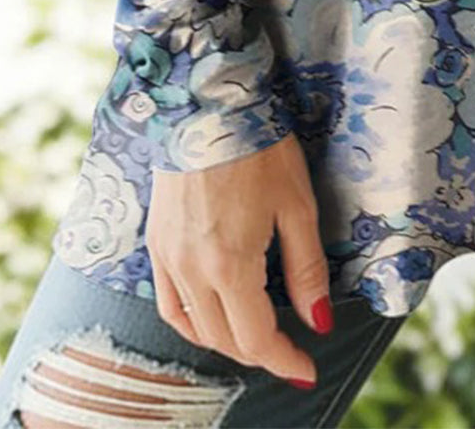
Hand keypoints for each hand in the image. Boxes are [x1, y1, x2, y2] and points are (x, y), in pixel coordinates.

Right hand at [146, 131, 332, 385]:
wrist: (208, 104)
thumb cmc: (260, 149)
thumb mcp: (297, 206)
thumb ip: (306, 269)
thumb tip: (319, 321)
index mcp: (229, 265)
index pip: (256, 338)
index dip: (284, 360)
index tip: (308, 369)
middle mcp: (191, 269)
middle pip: (224, 338)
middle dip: (260, 351)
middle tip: (290, 350)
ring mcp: (167, 256)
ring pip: (193, 325)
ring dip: (226, 340)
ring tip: (256, 334)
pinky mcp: (156, 240)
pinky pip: (168, 300)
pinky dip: (191, 320)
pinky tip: (211, 311)